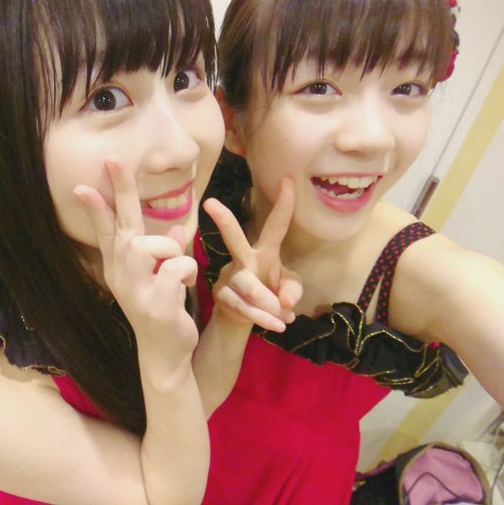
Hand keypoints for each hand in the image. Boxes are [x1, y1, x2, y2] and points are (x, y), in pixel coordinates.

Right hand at [74, 161, 198, 375]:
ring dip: (172, 252)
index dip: (97, 206)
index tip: (83, 183)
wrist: (165, 352)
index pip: (106, 230)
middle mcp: (121, 276)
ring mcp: (136, 290)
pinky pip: (178, 266)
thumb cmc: (161, 309)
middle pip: (124, 226)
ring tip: (175, 274)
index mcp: (120, 267)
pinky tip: (182, 289)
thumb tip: (172, 229)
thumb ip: (158, 254)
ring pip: (155, 244)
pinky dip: (187, 272)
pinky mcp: (156, 304)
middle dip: (121, 190)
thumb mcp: (154, 278)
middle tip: (114, 159)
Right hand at [203, 177, 301, 331]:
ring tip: (285, 317)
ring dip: (268, 303)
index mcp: (266, 251)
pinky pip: (242, 306)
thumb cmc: (269, 294)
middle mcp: (245, 259)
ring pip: (248, 285)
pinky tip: (276, 325)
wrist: (242, 318)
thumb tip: (286, 301)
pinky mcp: (222, 295)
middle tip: (211, 203)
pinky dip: (262, 318)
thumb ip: (293, 290)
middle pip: (233, 237)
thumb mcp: (288, 290)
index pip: (276, 224)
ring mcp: (230, 276)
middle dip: (224, 220)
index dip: (283, 203)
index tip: (288, 179)